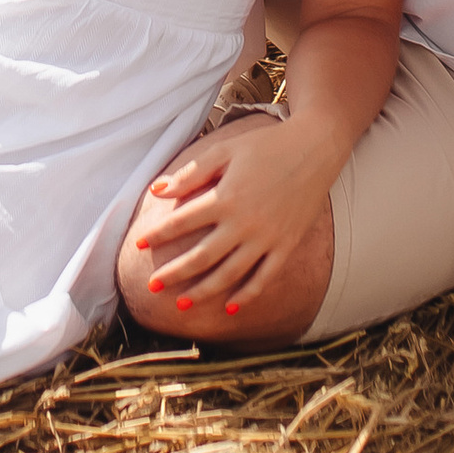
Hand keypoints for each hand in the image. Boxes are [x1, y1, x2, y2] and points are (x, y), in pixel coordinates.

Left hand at [140, 116, 338, 316]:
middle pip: (202, 256)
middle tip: (151, 287)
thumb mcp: (225, 150)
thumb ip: (191, 172)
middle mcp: (245, 223)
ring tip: (181, 303)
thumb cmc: (266, 146)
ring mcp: (267, 238)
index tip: (138, 245)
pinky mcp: (286, 245)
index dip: (158, 235)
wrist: (315, 149)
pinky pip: (264, 277)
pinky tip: (229, 306)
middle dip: (174, 273)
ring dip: (203, 291)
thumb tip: (157, 190)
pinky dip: (247, 294)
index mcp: (226, 197)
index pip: (182, 222)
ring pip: (230, 274)